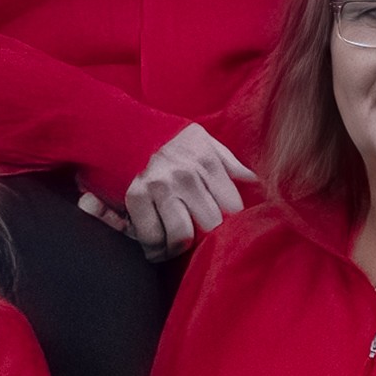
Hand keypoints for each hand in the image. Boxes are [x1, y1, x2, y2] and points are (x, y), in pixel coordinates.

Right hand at [115, 124, 250, 254]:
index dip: (229, 223)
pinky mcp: (136, 197)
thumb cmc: (166, 138)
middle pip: (210, 226)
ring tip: (175, 248)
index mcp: (207, 161)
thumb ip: (228, 162)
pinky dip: (155, 249)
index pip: (232, 208)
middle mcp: (186, 175)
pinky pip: (152, 236)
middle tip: (197, 241)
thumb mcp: (202, 140)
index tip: (219, 227)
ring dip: (178, 249)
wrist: (122, 126)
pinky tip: (156, 248)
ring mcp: (160, 187)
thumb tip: (253, 181)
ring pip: (181, 237)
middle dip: (205, 238)